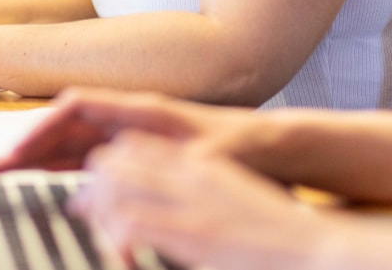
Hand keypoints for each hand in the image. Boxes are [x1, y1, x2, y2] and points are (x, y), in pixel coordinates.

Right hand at [0, 87, 262, 172]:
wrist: (275, 144)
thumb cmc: (247, 142)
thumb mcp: (217, 156)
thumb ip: (184, 164)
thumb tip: (157, 171)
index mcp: (144, 110)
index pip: (78, 106)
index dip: (43, 125)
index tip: (18, 150)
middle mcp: (133, 118)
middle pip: (67, 125)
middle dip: (28, 144)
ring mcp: (134, 134)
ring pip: (74, 141)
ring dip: (40, 156)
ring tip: (6, 174)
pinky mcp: (140, 153)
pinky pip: (91, 157)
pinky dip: (64, 167)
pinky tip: (48, 182)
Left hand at [77, 132, 335, 269]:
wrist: (311, 245)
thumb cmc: (275, 228)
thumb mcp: (233, 194)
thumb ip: (202, 190)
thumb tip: (175, 208)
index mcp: (202, 163)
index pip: (140, 146)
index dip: (111, 161)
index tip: (96, 180)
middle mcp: (192, 175)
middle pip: (123, 161)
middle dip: (95, 180)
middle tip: (80, 202)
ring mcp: (190, 203)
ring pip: (119, 188)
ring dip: (96, 203)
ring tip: (84, 217)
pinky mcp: (192, 233)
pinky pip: (134, 223)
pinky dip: (113, 231)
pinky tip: (110, 240)